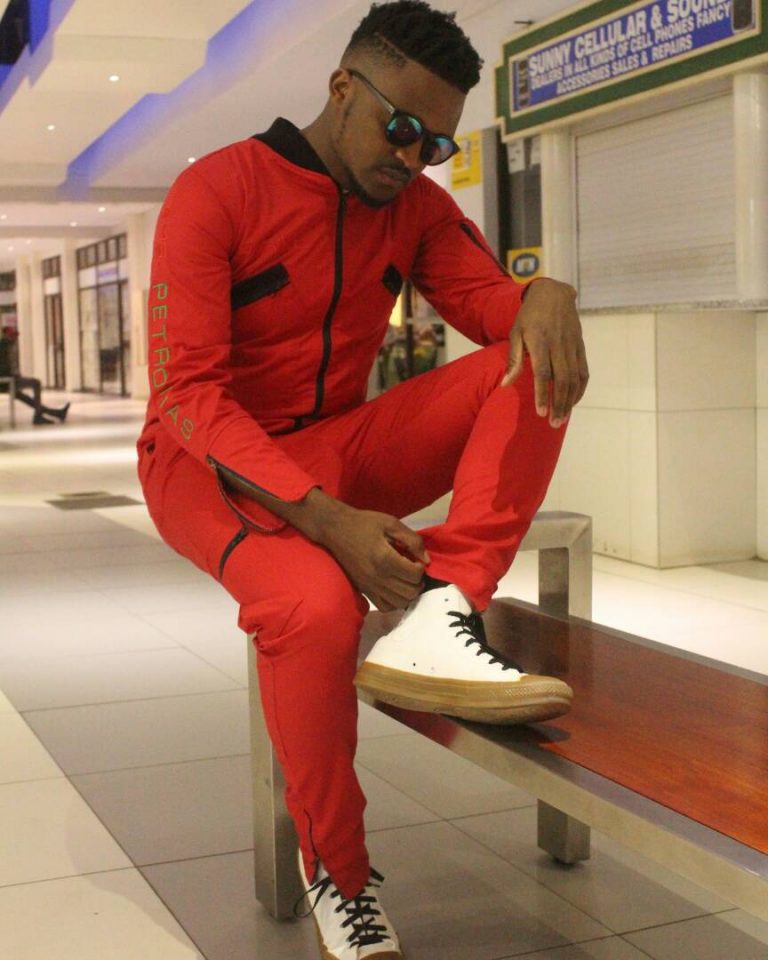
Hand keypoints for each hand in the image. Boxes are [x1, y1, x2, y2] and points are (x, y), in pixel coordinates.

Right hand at [317, 504, 429, 611]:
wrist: (335, 529)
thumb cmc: (364, 523)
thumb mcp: (391, 523)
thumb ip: (412, 540)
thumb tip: (426, 560)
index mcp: (385, 558)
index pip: (415, 575)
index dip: (421, 567)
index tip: (416, 559)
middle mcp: (378, 577)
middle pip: (410, 592)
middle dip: (417, 581)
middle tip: (413, 569)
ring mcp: (370, 586)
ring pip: (400, 602)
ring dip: (408, 592)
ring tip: (405, 579)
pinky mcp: (364, 590)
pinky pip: (385, 607)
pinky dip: (395, 601)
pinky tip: (395, 588)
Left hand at [502, 278, 588, 426]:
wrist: (554, 293)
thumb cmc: (529, 316)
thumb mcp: (516, 333)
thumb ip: (513, 359)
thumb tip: (506, 385)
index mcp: (540, 341)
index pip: (542, 373)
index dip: (542, 394)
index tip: (540, 413)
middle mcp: (558, 344)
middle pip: (561, 380)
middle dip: (558, 404)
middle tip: (553, 424)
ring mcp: (572, 345)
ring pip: (574, 378)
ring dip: (569, 401)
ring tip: (562, 419)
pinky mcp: (580, 346)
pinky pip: (584, 371)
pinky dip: (580, 389)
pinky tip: (573, 402)